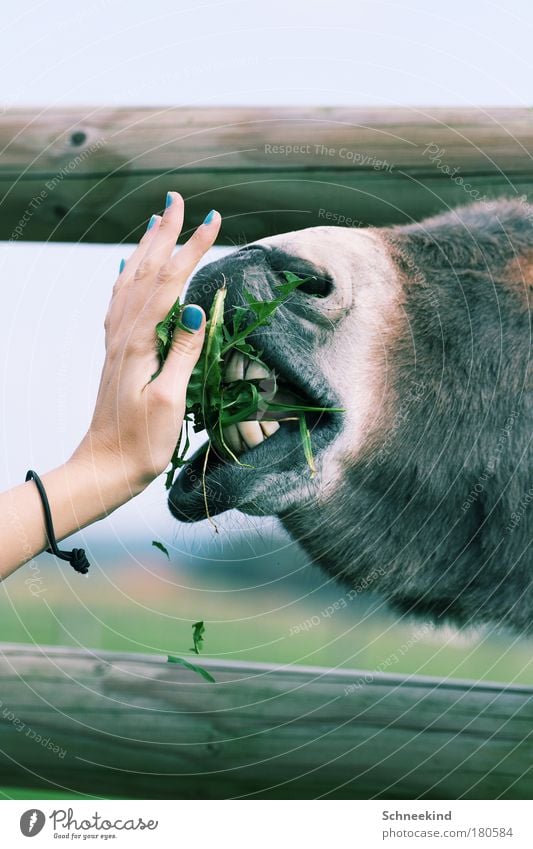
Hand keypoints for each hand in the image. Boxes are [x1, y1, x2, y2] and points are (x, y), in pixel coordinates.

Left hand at [72, 193, 220, 495]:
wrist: (105, 467)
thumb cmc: (143, 442)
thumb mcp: (171, 400)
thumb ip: (183, 352)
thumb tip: (197, 307)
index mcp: (139, 342)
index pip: (171, 283)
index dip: (193, 248)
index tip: (215, 219)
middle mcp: (123, 334)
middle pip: (146, 271)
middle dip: (165, 233)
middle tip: (178, 199)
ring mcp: (117, 342)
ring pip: (131, 281)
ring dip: (145, 247)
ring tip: (157, 220)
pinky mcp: (116, 354)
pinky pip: (119, 303)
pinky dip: (127, 278)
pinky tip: (128, 269)